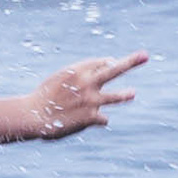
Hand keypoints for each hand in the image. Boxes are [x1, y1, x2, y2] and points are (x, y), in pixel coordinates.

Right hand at [25, 52, 147, 138]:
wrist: (33, 116)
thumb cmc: (43, 97)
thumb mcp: (59, 79)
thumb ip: (78, 76)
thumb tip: (98, 78)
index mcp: (77, 70)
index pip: (101, 63)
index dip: (107, 64)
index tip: (112, 64)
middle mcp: (87, 82)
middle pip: (114, 70)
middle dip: (131, 62)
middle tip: (145, 56)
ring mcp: (92, 100)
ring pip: (115, 97)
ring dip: (125, 95)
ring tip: (132, 93)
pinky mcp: (92, 117)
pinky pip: (102, 118)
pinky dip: (96, 119)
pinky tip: (83, 122)